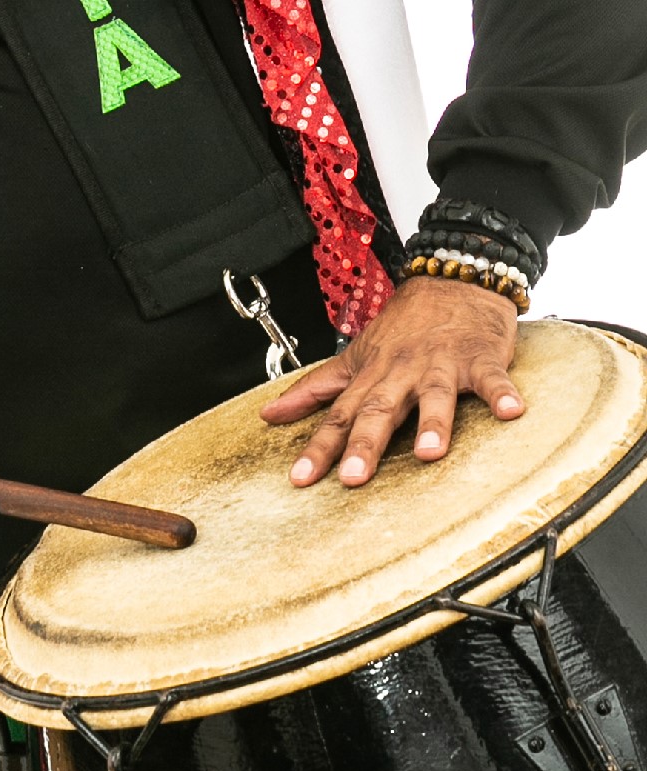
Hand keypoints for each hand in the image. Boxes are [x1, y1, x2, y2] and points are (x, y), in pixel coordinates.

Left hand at [260, 276, 523, 486]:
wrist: (450, 281)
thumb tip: (269, 415)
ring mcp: (440, 366)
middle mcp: (401, 373)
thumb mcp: (353, 357)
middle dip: (364, 444)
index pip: (337, 415)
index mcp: (370, 377)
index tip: (300, 479)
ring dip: (433, 423)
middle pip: (379, 411)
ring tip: (429, 453)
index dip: (318, 448)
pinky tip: (511, 412)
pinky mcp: (479, 360)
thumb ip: (314, 388)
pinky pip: (492, 379)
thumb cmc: (402, 328)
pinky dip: (502, 393)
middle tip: (353, 476)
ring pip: (436, 396)